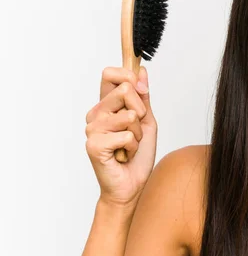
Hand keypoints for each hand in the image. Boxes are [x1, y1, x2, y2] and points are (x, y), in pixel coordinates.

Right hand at [84, 66, 157, 207]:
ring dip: (138, 134)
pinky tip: (123, 155)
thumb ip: (143, 97)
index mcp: (106, 105)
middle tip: (136, 130)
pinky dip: (133, 147)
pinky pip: (126, 135)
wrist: (131, 185)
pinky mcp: (94, 145)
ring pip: (129, 115)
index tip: (141, 90)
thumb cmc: (137, 154)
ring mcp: (92, 129)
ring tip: (129, 145)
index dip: (129, 76)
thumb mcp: (146, 121)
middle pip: (125, 90)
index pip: (110, 74)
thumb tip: (142, 70)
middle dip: (141, 111)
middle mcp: (96, 114)